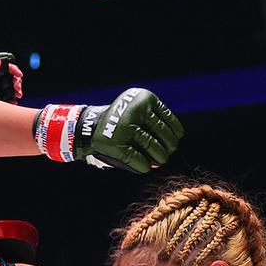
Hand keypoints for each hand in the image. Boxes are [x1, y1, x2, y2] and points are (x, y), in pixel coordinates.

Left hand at [0, 52, 23, 102]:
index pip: (7, 68)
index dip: (14, 70)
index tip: (19, 74)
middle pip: (12, 78)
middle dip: (17, 82)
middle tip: (17, 88)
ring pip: (12, 88)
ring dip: (17, 90)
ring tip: (17, 95)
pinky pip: (9, 98)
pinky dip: (13, 100)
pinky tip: (13, 101)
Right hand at [35, 89, 183, 173]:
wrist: (90, 127)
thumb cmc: (122, 122)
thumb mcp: (139, 110)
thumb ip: (155, 121)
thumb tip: (173, 144)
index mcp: (143, 98)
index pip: (167, 118)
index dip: (175, 132)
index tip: (176, 140)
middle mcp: (134, 110)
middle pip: (161, 134)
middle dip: (168, 147)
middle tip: (168, 153)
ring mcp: (124, 127)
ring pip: (152, 147)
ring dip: (159, 158)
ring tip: (160, 161)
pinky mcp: (116, 144)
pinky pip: (137, 158)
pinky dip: (143, 165)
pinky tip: (146, 167)